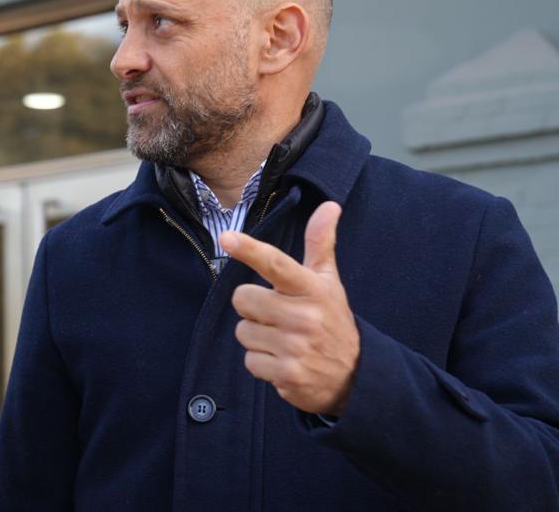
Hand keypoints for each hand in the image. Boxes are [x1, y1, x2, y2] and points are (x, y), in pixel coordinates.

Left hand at [219, 201, 359, 415]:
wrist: (356, 376)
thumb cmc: (332, 320)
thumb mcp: (328, 282)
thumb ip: (321, 244)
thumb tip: (329, 205)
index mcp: (312, 288)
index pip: (276, 263)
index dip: (249, 249)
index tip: (226, 237)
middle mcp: (304, 316)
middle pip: (243, 298)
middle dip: (253, 307)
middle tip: (277, 315)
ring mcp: (296, 347)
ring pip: (243, 332)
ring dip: (257, 337)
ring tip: (284, 340)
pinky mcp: (288, 375)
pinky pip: (250, 361)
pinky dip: (262, 363)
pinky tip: (284, 361)